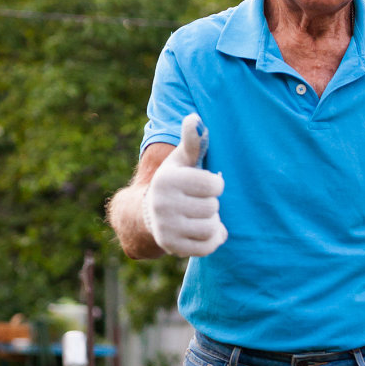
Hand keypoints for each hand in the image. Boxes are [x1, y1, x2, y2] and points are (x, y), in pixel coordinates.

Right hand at [142, 114, 226, 256]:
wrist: (149, 214)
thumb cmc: (176, 182)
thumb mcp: (182, 160)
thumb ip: (192, 142)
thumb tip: (194, 118)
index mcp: (168, 179)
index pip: (214, 185)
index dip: (215, 185)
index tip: (204, 184)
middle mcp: (163, 203)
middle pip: (213, 207)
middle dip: (211, 205)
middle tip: (198, 202)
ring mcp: (166, 226)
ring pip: (211, 228)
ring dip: (212, 223)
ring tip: (200, 215)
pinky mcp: (171, 246)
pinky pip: (207, 247)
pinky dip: (211, 240)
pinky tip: (203, 231)